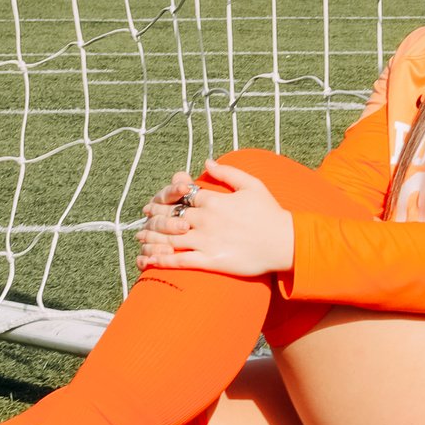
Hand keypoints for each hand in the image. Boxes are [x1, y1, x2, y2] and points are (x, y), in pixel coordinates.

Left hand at [136, 160, 294, 278]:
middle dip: (153, 219)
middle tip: (143, 220)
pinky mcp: (210, 261)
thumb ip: (227, 172)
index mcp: (213, 200)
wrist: (285, 242)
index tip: (155, 202)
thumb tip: (207, 162)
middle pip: (170, 217)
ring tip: (140, 239)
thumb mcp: (252, 185)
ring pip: (169, 239)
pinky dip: (160, 260)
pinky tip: (147, 261)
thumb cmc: (270, 213)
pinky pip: (179, 261)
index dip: (164, 199)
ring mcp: (206, 241)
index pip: (181, 197)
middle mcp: (206, 220)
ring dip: (150, 239)